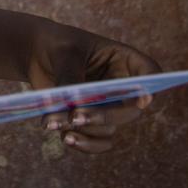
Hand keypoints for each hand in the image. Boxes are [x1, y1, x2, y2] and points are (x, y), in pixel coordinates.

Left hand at [26, 20, 161, 154]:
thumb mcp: (65, 55)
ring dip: (85, 130)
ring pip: (110, 128)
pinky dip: (84, 143)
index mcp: (124, 60)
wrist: (36, 53)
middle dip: (105, 116)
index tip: (143, 98)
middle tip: (76, 117)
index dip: (150, 87)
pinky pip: (98, 141)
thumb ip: (71, 79)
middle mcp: (122, 87)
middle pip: (131, 109)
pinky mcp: (91, 121)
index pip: (150, 73)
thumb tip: (73, 112)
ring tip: (56, 122)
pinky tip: (65, 137)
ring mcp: (108, 106)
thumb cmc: (57, 45)